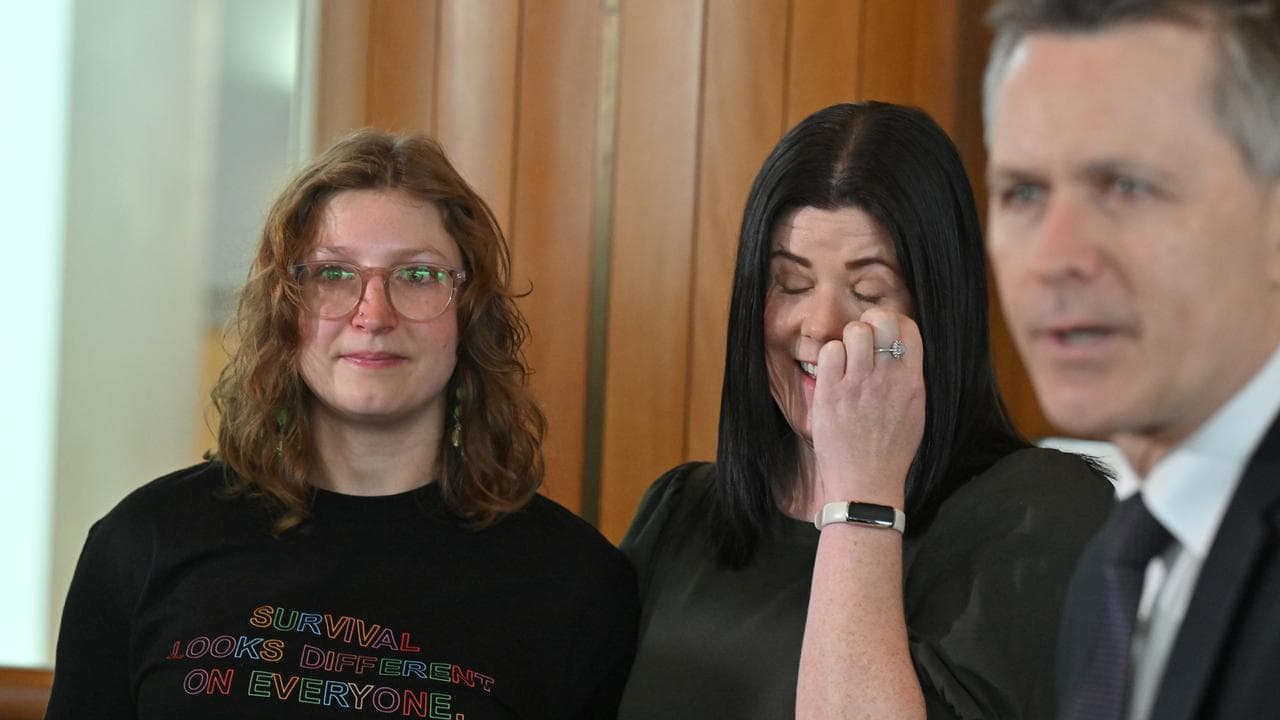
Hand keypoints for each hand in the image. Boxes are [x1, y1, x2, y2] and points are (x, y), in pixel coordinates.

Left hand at [810, 307, 924, 508]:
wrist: (866, 484)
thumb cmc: (890, 451)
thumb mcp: (915, 412)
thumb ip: (908, 379)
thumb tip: (898, 348)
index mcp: (912, 382)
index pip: (909, 327)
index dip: (893, 322)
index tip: (882, 334)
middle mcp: (887, 379)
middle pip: (881, 321)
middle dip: (869, 323)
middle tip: (860, 342)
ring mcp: (858, 385)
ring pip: (854, 332)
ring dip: (847, 341)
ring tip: (846, 361)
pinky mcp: (831, 394)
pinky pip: (829, 352)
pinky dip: (829, 357)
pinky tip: (832, 375)